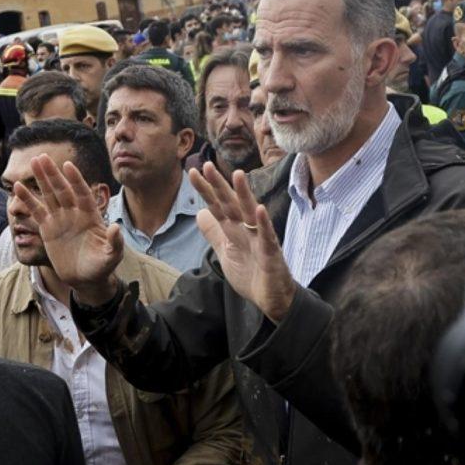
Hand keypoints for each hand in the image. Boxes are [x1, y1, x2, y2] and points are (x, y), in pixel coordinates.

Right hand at [16, 156, 122, 304]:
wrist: (86, 278)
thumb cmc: (102, 266)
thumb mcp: (112, 256)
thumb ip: (115, 242)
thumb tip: (116, 227)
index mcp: (91, 216)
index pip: (82, 194)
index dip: (76, 180)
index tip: (68, 166)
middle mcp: (75, 213)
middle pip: (63, 190)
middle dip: (53, 174)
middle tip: (42, 157)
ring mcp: (61, 219)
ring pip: (50, 195)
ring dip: (42, 179)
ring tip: (34, 161)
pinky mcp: (48, 228)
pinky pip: (37, 211)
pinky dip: (28, 200)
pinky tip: (18, 187)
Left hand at [189, 163, 296, 322]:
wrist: (271, 298)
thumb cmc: (252, 273)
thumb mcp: (226, 251)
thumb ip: (214, 232)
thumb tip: (199, 212)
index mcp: (234, 229)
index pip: (217, 206)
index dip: (206, 190)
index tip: (192, 172)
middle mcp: (247, 229)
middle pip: (231, 204)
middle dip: (219, 186)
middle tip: (207, 165)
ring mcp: (260, 239)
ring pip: (251, 214)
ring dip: (244, 195)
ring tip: (237, 175)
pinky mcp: (271, 253)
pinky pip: (267, 237)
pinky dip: (264, 223)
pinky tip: (259, 209)